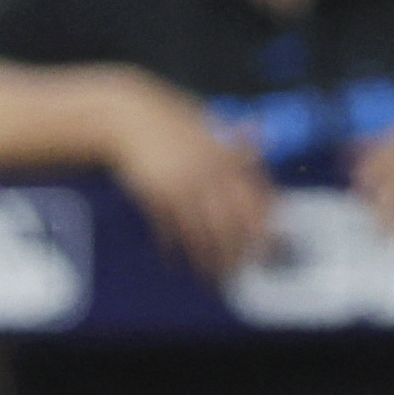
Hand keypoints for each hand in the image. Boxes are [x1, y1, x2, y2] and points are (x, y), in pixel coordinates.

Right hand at [103, 72, 275, 279]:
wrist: (128, 117)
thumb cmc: (169, 123)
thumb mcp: (209, 126)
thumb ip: (237, 143)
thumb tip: (263, 141)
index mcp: (225, 156)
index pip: (255, 197)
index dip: (263, 226)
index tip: (265, 247)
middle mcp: (208, 172)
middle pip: (232, 223)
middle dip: (238, 253)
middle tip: (240, 272)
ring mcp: (182, 183)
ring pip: (202, 233)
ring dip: (208, 260)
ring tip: (212, 277)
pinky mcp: (156, 193)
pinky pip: (170, 229)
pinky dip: (175, 248)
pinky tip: (176, 262)